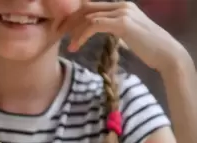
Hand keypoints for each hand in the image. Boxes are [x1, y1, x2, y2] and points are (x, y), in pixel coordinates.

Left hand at [60, 1, 188, 72]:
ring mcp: (122, 12)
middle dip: (71, 22)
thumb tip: (102, 31)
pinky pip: (94, 25)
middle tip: (60, 36)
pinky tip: (77, 46)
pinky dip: (82, 36)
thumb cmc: (148, 48)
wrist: (165, 54)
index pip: (92, 6)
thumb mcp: (127, 35)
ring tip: (70, 46)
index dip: (75, 18)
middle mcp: (121, 5)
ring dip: (75, 32)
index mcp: (121, 6)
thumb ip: (115, 29)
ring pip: (88, 17)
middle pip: (87, 8)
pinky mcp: (122, 23)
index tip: (65, 31)